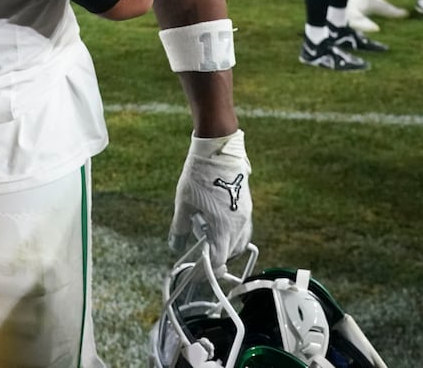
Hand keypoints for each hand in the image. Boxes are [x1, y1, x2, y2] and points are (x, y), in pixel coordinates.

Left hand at [171, 130, 252, 270]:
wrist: (218, 150)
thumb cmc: (199, 175)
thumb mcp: (184, 202)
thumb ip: (179, 227)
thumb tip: (174, 246)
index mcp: (222, 226)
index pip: (216, 259)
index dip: (206, 270)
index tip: (196, 273)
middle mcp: (238, 224)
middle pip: (229, 253)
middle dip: (216, 259)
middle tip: (201, 257)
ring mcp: (245, 215)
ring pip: (240, 242)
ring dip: (226, 248)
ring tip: (210, 241)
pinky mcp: (247, 205)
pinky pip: (244, 229)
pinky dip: (233, 235)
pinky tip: (220, 227)